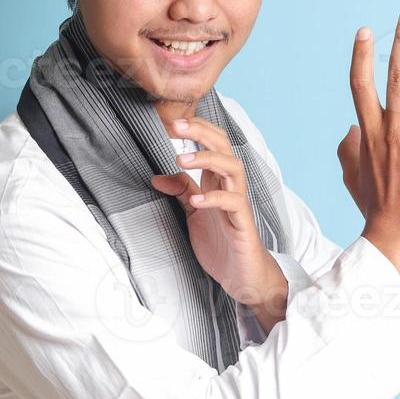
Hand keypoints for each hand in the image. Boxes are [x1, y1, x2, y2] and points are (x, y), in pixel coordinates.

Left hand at [150, 117, 287, 329]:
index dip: (195, 130)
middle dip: (201, 133)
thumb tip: (157, 177)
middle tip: (176, 126)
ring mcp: (238, 203)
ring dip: (207, 159)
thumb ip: (181, 193)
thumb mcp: (194, 214)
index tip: (170, 122)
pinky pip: (233, 203)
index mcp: (218, 181)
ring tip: (181, 159)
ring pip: (232, 168)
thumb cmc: (221, 243)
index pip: (213, 144)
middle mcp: (230, 187)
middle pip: (223, 147)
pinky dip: (215, 198)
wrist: (242, 276)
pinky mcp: (243, 223)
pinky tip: (197, 200)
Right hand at [338, 8, 399, 282]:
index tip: (365, 31)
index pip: (361, 86)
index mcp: (369, 135)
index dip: (362, 56)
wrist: (396, 239)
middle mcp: (393, 132)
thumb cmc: (376, 209)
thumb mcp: (352, 178)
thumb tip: (349, 130)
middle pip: (395, 77)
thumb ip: (348, 150)